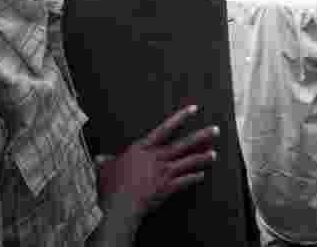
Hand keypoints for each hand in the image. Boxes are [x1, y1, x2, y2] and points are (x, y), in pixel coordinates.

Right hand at [97, 105, 219, 216]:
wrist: (120, 206)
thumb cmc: (111, 186)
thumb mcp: (106, 168)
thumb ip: (107, 161)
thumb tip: (100, 159)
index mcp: (143, 148)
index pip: (166, 128)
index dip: (181, 117)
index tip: (194, 109)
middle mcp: (157, 158)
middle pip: (184, 144)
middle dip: (202, 136)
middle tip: (215, 130)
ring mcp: (164, 172)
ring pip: (189, 162)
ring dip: (203, 157)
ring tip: (214, 153)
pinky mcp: (168, 188)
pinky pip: (185, 181)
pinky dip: (194, 178)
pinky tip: (202, 175)